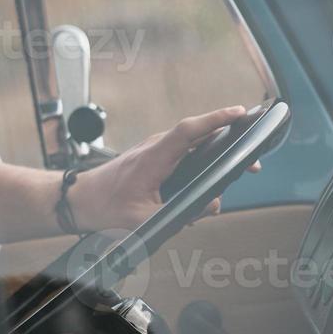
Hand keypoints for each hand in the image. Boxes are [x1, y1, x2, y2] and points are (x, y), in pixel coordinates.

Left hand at [70, 106, 258, 232]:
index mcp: (152, 158)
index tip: (239, 113)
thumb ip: (180, 214)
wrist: (78, 200)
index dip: (215, 119)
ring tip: (240, 167)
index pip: (188, 130)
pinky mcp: (152, 157)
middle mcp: (154, 148)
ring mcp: (153, 150)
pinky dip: (202, 157)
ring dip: (216, 151)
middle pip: (197, 135)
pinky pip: (183, 152)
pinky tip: (213, 172)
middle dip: (229, 141)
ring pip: (191, 144)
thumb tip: (212, 204)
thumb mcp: (144, 219)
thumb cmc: (104, 208)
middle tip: (253, 162)